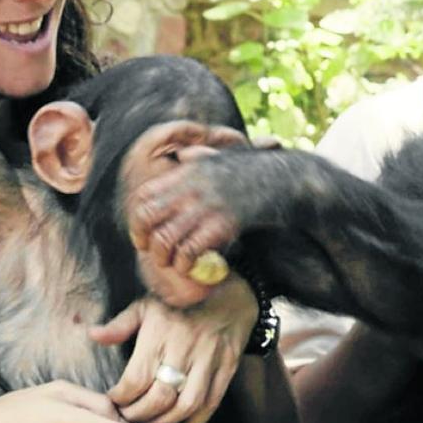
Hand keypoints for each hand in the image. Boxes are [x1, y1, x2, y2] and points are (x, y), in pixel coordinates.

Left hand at [91, 276, 257, 422]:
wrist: (230, 293)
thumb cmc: (181, 301)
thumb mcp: (147, 305)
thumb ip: (120, 325)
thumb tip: (92, 335)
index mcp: (160, 332)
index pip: (136, 378)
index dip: (121, 398)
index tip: (113, 402)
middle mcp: (185, 348)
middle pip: (160, 397)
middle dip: (140, 416)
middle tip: (128, 421)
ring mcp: (209, 360)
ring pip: (186, 404)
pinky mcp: (227, 368)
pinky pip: (211, 404)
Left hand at [122, 120, 249, 307]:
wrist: (285, 179)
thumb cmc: (255, 170)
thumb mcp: (222, 157)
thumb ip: (200, 157)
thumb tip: (183, 155)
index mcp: (187, 170)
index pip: (144, 195)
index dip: (137, 219)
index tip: (142, 234)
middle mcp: (191, 186)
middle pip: (148, 216)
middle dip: (144, 239)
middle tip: (152, 253)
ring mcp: (206, 205)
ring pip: (165, 238)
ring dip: (164, 256)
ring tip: (173, 264)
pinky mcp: (222, 224)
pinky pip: (190, 250)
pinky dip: (186, 263)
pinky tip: (192, 267)